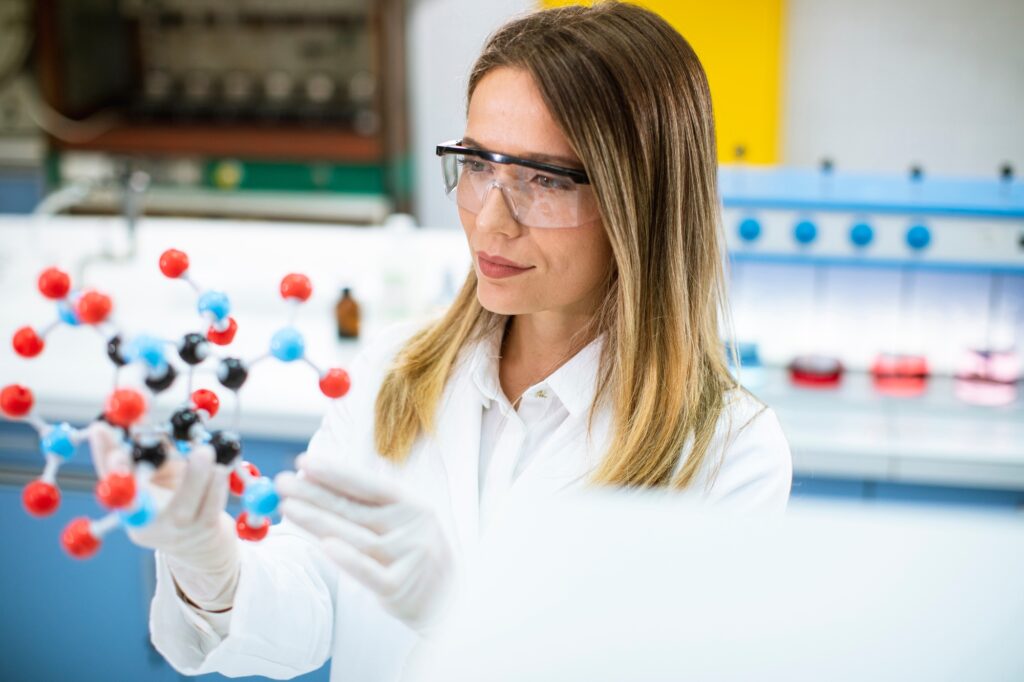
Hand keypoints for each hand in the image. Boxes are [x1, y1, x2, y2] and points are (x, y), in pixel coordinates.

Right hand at [88, 422, 239, 609]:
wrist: (203, 544)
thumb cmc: (178, 496)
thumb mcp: (161, 471)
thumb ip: (152, 447)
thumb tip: (140, 412)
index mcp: (128, 504)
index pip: (109, 479)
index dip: (104, 455)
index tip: (104, 429)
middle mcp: (143, 522)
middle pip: (139, 499)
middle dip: (143, 469)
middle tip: (165, 440)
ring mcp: (173, 531)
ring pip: (183, 502)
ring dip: (198, 472)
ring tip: (206, 451)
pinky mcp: (202, 532)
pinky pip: (211, 504)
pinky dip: (218, 481)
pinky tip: (222, 468)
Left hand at [276, 454, 454, 631]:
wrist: (449, 602)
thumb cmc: (415, 556)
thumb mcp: (402, 525)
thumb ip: (368, 507)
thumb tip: (319, 483)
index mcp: (413, 506)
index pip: (369, 485)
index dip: (336, 473)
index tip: (304, 463)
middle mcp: (413, 528)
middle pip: (356, 509)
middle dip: (316, 494)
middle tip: (283, 484)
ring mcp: (408, 558)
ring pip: (355, 537)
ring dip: (318, 521)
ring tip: (288, 508)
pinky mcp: (400, 588)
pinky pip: (368, 572)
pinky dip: (348, 559)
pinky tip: (325, 546)